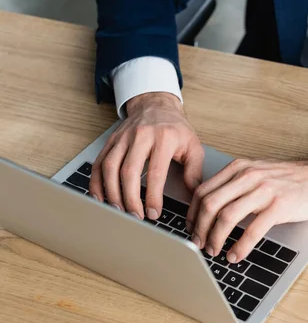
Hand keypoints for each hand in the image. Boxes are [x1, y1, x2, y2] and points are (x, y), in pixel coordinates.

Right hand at [89, 92, 204, 219]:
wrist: (157, 105)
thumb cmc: (176, 129)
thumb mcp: (193, 146)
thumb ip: (194, 172)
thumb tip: (194, 197)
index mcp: (164, 138)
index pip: (156, 172)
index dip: (153, 196)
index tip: (154, 213)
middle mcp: (140, 136)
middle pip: (128, 171)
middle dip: (130, 198)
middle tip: (135, 217)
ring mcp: (122, 138)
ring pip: (110, 167)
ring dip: (112, 193)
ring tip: (119, 211)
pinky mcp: (111, 141)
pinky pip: (99, 163)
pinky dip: (96, 183)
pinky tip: (101, 198)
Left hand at [186, 159, 307, 262]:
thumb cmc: (287, 180)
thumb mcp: (256, 173)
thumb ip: (234, 185)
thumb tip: (209, 210)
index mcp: (239, 168)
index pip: (203, 191)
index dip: (192, 214)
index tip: (190, 229)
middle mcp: (248, 176)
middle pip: (210, 204)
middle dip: (200, 228)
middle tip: (198, 244)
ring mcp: (264, 190)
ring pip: (227, 217)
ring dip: (216, 238)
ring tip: (215, 251)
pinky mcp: (279, 206)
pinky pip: (252, 230)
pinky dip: (241, 246)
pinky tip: (236, 255)